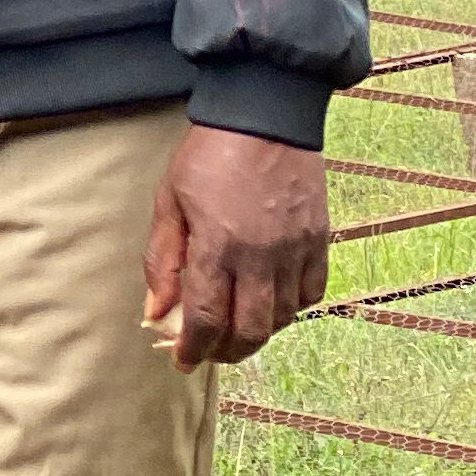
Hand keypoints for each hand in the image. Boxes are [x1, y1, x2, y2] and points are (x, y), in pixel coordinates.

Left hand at [143, 124, 327, 368]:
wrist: (264, 115)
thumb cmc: (208, 154)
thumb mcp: (170, 199)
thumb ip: (162, 259)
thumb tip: (156, 309)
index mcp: (217, 246)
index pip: (205, 320)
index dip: (192, 349)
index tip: (182, 361)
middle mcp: (260, 258)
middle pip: (249, 332)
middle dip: (227, 352)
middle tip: (211, 351)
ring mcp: (294, 252)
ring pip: (282, 319)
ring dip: (258, 332)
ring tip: (237, 327)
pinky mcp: (319, 241)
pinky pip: (311, 295)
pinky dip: (292, 308)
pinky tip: (273, 301)